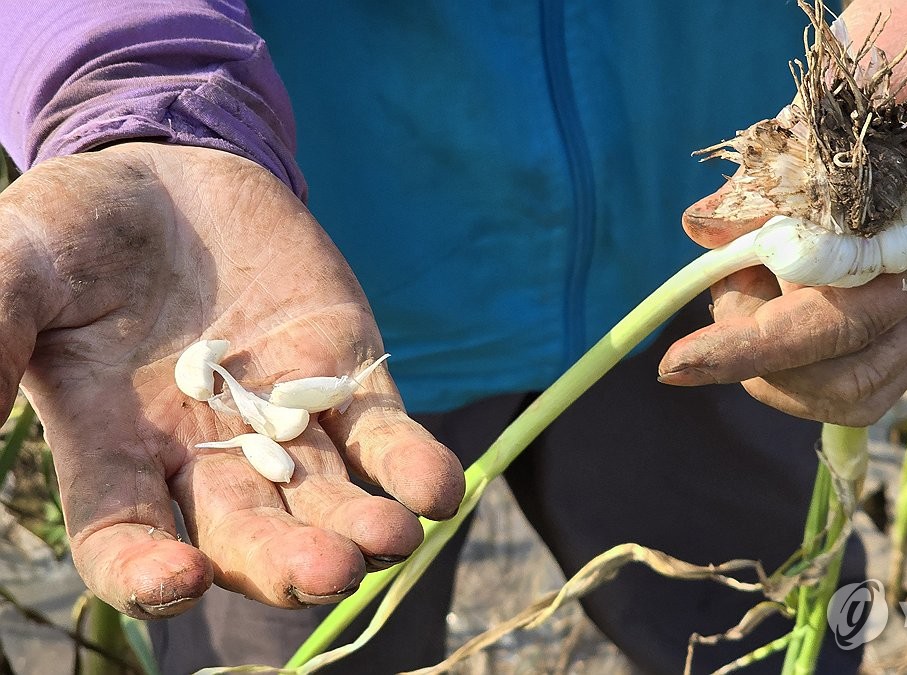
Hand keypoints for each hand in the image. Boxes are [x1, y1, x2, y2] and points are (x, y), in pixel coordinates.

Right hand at [0, 143, 463, 616]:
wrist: (171, 176)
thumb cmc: (78, 228)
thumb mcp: (23, 265)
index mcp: (115, 450)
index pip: (125, 540)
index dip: (145, 575)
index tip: (178, 581)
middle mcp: (205, 457)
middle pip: (246, 537)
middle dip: (286, 561)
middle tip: (326, 572)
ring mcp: (285, 422)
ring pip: (324, 499)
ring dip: (361, 528)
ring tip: (393, 539)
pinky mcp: (346, 378)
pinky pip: (383, 437)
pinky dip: (412, 465)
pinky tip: (437, 489)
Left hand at [658, 0, 906, 425]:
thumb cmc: (892, 56)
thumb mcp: (821, 109)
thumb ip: (766, 180)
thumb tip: (699, 233)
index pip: (845, 318)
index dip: (754, 346)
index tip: (678, 362)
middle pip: (852, 375)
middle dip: (762, 357)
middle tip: (722, 289)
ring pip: (863, 389)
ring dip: (779, 364)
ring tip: (746, 288)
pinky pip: (869, 368)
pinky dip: (804, 358)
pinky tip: (773, 302)